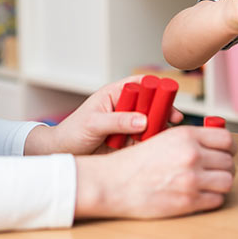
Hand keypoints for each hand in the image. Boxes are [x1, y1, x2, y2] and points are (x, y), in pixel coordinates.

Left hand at [25, 77, 182, 155]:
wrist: (63, 154)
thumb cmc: (72, 133)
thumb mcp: (93, 124)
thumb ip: (117, 121)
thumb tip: (143, 120)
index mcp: (114, 95)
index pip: (139, 84)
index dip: (155, 87)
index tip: (167, 94)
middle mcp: (123, 108)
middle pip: (149, 104)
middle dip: (162, 110)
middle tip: (173, 118)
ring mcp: (127, 125)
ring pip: (150, 123)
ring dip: (158, 128)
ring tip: (164, 135)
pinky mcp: (129, 142)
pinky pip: (146, 140)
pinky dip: (153, 143)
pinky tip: (157, 147)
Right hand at [74, 125, 235, 218]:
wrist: (115, 183)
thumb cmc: (134, 162)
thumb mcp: (162, 138)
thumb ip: (188, 139)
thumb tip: (213, 143)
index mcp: (186, 135)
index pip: (226, 140)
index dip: (229, 148)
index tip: (226, 153)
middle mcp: (192, 155)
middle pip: (229, 162)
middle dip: (225, 167)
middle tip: (216, 171)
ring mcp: (192, 178)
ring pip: (227, 181)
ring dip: (221, 183)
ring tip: (211, 183)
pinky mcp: (189, 201)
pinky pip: (217, 200)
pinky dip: (213, 198)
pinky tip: (201, 195)